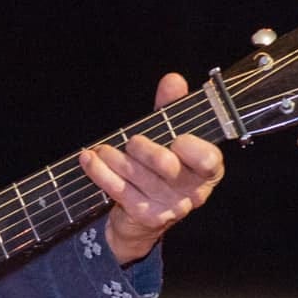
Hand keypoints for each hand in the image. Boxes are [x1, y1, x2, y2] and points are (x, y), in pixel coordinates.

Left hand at [80, 72, 224, 263]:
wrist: (143, 217)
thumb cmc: (161, 167)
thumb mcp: (169, 135)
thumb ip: (172, 108)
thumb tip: (173, 80)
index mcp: (208, 169)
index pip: (207, 158)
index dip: (191, 148)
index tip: (177, 138)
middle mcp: (193, 190)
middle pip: (166, 166)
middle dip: (144, 150)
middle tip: (132, 141)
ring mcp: (170, 206)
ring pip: (137, 176)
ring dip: (114, 158)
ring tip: (102, 149)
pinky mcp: (145, 215)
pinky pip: (118, 189)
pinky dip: (100, 172)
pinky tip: (89, 159)